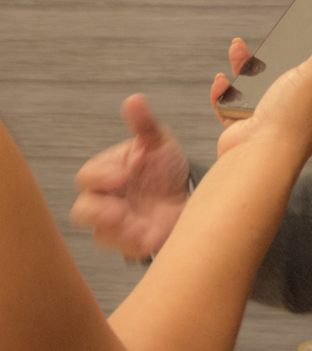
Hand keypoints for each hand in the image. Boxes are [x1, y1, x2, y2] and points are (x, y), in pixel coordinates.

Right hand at [71, 95, 189, 259]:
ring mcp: (118, 225)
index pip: (87, 176)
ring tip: (136, 224)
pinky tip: (149, 234)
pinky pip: (126, 250)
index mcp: (108, 173)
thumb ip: (144, 124)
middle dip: (97, 211)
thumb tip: (134, 100)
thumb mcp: (158, 141)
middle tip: (119, 208)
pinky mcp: (134, 244)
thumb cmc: (164, 167)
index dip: (101, 176)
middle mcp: (107, 201)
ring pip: (101, 235)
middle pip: (82, 212)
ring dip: (116, 231)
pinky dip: (135, 244)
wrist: (189, 191)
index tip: (123, 174)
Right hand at [209, 12, 311, 162]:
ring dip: (244, 67)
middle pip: (286, 73)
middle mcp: (301, 113)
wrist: (255, 161)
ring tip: (237, 50)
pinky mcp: (246, 129)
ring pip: (257, 86)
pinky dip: (225, 92)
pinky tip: (223, 82)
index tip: (301, 30)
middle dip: (270, 54)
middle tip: (263, 40)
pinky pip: (233, 105)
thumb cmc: (291, 121)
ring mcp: (272, 121)